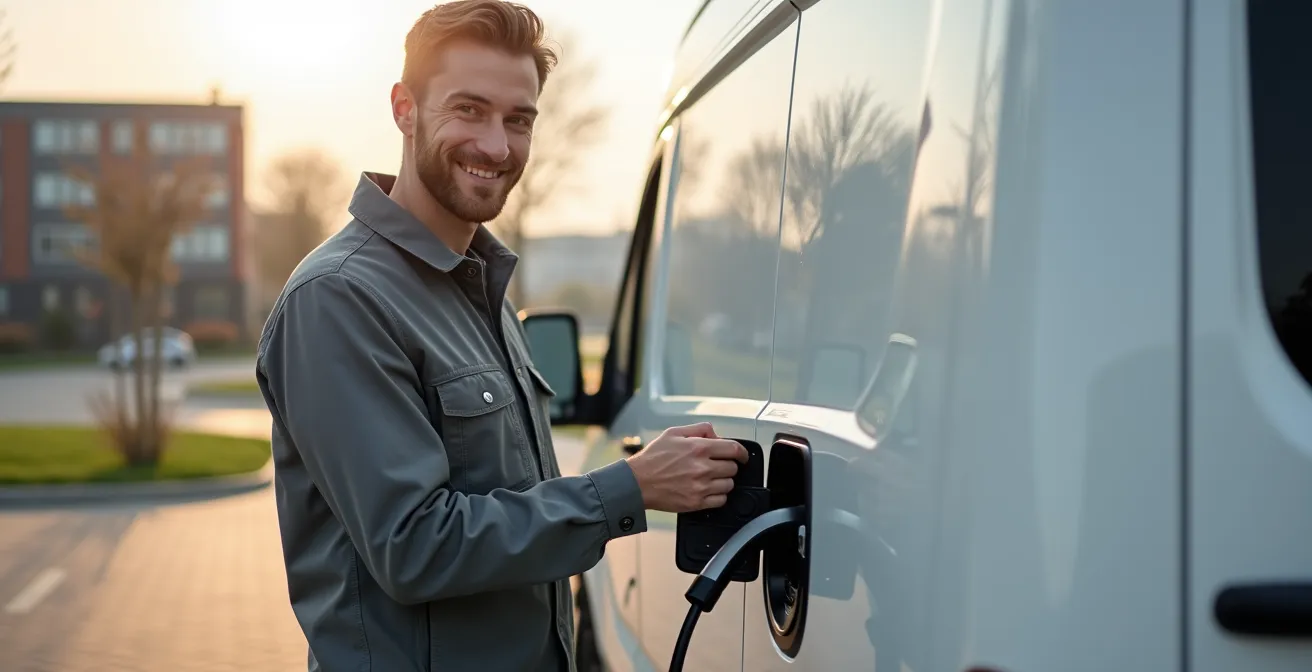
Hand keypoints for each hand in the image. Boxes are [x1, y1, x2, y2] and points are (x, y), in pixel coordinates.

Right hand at [625, 422, 749, 511]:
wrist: (637, 483)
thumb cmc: (652, 459)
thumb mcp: (673, 433)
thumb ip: (699, 429)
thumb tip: (716, 435)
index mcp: (699, 448)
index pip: (734, 449)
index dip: (742, 453)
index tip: (742, 456)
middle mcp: (702, 468)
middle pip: (733, 468)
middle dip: (728, 466)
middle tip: (717, 466)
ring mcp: (701, 487)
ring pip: (729, 485)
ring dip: (724, 481)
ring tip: (710, 478)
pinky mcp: (696, 502)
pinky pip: (721, 500)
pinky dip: (718, 495)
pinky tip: (708, 490)